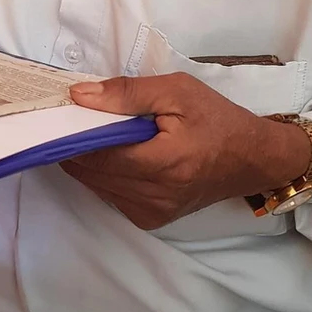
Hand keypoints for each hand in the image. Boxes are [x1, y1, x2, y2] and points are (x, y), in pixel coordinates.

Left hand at [63, 74, 311, 229]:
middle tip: (71, 120)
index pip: (97, 154)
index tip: (58, 114)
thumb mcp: (177, 91)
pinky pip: (112, 196)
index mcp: (164, 163)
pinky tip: (117, 155)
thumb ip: (126, 93)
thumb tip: (79, 96)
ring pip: (97, 187)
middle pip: (92, 173)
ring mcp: (153, 213)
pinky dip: (106, 175)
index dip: (72, 135)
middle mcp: (155, 196)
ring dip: (89, 162)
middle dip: (76, 146)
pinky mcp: (152, 220)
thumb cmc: (217, 119)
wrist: (253, 159)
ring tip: (94, 134)